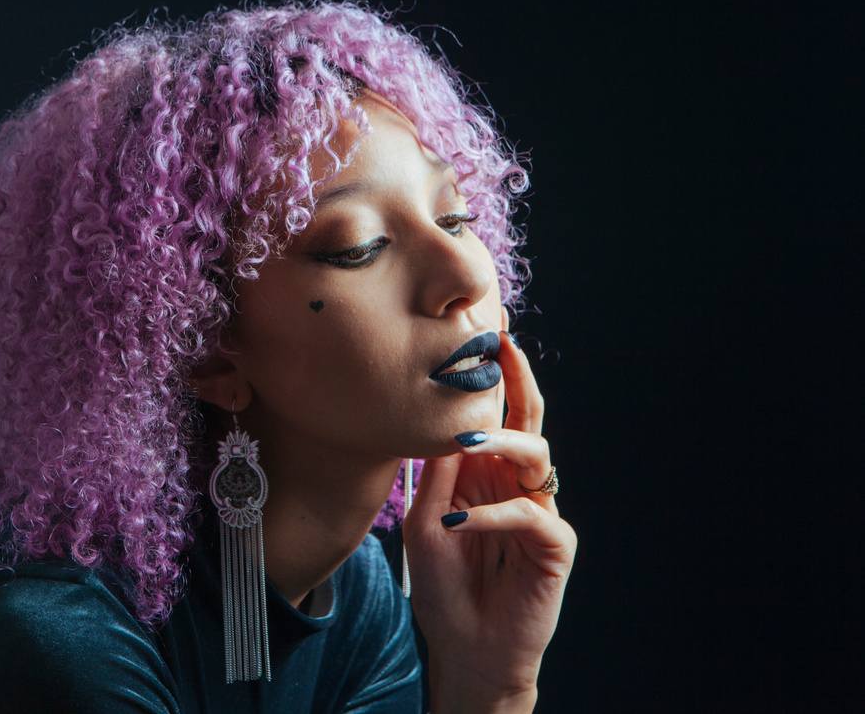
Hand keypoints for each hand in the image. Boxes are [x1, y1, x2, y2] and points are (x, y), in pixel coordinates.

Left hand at [404, 332, 576, 713]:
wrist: (465, 650)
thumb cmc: (444, 588)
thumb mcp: (425, 521)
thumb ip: (438, 474)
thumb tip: (442, 422)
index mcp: (485, 475)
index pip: (493, 416)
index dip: (494, 376)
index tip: (488, 329)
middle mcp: (515, 485)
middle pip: (526, 419)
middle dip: (517, 377)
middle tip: (503, 342)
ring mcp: (538, 511)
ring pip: (534, 454)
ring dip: (500, 442)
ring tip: (464, 441)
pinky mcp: (554, 544)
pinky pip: (529, 514)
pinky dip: (491, 516)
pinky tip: (457, 525)